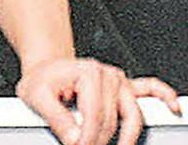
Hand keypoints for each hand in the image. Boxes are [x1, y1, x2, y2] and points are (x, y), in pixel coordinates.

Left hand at [17, 57, 180, 144]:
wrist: (45, 68)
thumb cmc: (42, 79)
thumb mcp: (36, 96)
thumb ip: (56, 119)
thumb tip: (75, 138)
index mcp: (88, 73)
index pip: (95, 115)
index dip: (87, 137)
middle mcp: (108, 75)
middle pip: (113, 120)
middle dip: (99, 140)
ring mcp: (120, 81)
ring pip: (132, 117)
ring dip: (124, 137)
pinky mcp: (127, 88)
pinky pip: (151, 90)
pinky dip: (164, 98)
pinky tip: (171, 108)